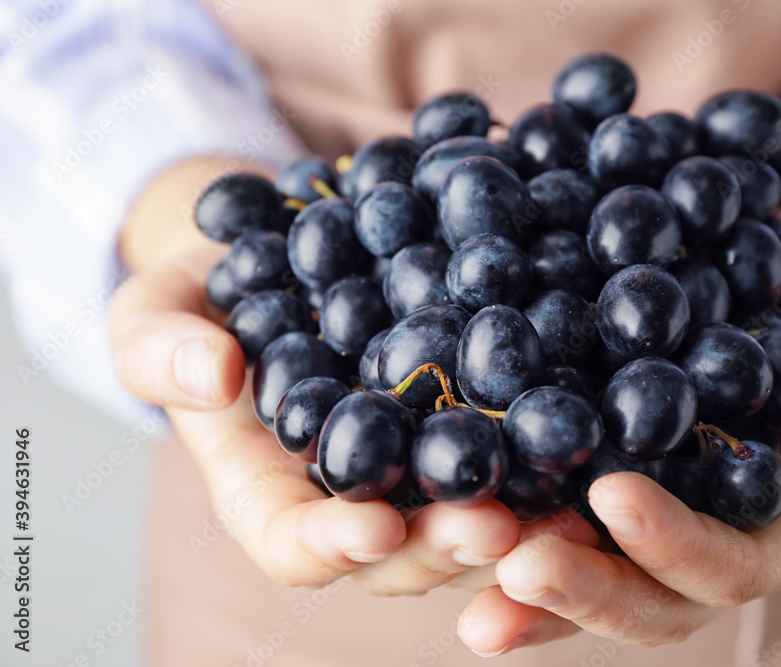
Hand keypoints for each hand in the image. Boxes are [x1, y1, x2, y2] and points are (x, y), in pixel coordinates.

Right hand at [107, 243, 597, 591]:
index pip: (290, 543)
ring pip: (467, 513)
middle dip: (444, 544)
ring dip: (518, 520)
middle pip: (400, 548)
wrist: (274, 255)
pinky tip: (587, 433)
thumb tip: (211, 374)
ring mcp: (415, 462)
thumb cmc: (201, 295)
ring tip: (566, 506)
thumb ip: (162, 346)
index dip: (327, 546)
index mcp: (266, 488)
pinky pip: (507, 446)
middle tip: (496, 528)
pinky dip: (545, 452)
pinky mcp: (466, 418)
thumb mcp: (156, 310)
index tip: (370, 528)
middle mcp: (350, 492)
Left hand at [456, 244, 780, 654]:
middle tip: (515, 565)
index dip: (674, 543)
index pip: (729, 566)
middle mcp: (708, 534)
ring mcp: (654, 504)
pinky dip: (504, 500)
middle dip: (581, 587)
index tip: (615, 496)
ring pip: (587, 562)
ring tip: (453, 552)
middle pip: (644, 594)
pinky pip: (553, 495)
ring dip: (521, 570)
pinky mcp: (606, 463)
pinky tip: (444, 488)